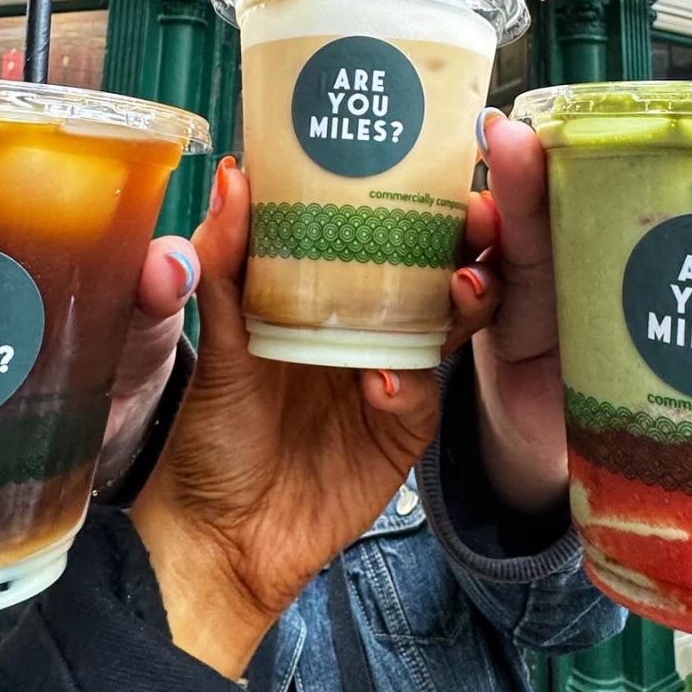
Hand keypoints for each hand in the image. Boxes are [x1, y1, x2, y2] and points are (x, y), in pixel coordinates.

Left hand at [129, 158, 499, 677]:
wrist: (220, 536)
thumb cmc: (213, 436)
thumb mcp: (216, 343)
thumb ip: (226, 264)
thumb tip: (233, 176)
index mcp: (328, 291)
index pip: (384, 225)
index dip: (417, 191)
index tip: (436, 155)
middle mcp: (370, 324)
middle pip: (435, 266)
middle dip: (466, 238)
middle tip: (478, 214)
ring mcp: (393, 375)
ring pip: (448, 323)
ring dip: (461, 299)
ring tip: (460, 285)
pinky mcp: (403, 429)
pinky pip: (419, 394)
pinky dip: (405, 382)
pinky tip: (382, 380)